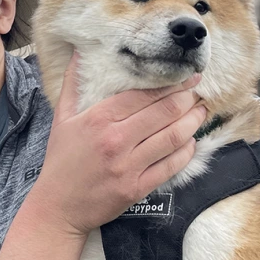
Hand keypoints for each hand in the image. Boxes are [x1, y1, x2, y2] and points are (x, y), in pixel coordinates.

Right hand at [27, 52, 205, 236]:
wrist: (58, 207)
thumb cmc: (60, 161)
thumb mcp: (61, 119)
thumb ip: (73, 84)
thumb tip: (81, 53)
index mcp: (98, 119)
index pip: (144, 94)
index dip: (171, 84)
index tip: (186, 77)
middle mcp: (115, 140)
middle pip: (164, 112)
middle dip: (188, 99)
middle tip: (198, 92)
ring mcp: (128, 166)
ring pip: (173, 137)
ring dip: (193, 122)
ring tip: (201, 112)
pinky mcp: (137, 189)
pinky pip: (171, 166)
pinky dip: (186, 151)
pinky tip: (191, 141)